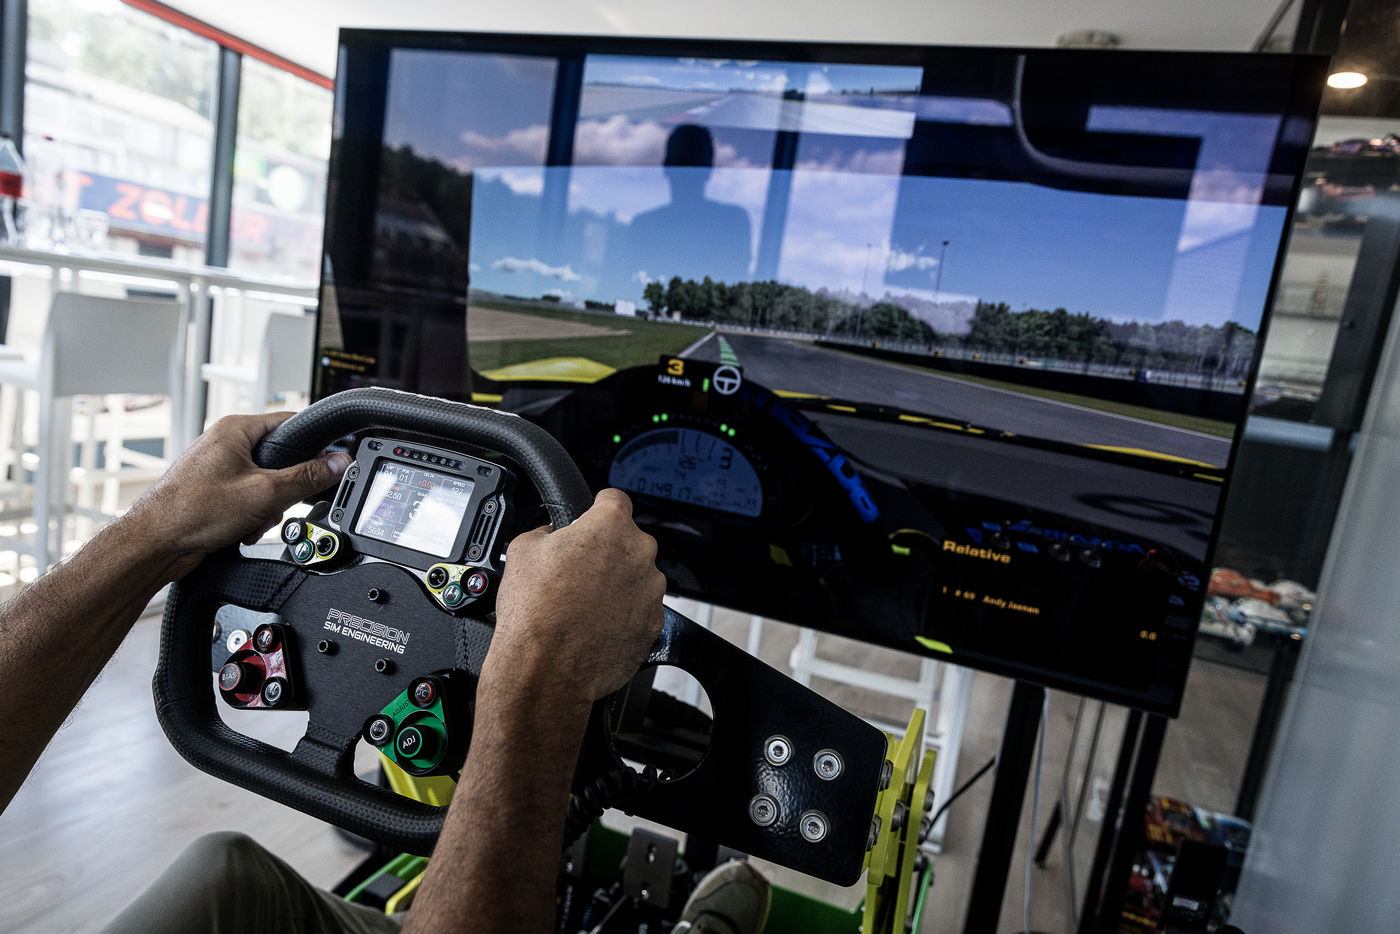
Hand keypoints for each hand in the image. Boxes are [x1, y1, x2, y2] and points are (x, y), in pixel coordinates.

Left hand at [122, 413, 349, 579]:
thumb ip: (307, 477)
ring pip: (266, 483)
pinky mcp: (215, 492)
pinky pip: (250, 498)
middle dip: (283, 489)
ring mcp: (218, 468)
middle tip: (275, 503)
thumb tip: (337, 463)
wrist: (154, 544)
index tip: (328, 464)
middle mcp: (225, 444)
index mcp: (235, 429)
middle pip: (281, 459)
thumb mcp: (264, 493)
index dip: (313, 445)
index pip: (291, 423)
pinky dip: (252, 516)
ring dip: (267, 507)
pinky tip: (241, 529)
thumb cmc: (190, 512)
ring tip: (251, 520)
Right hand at [491, 489, 665, 701]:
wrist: (546, 669)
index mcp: (610, 526)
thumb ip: (546, 532)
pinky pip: (641, 609)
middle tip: (577, 573)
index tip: (591, 518)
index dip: (597, 508)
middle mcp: (639, 553)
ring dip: (617, 584)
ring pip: (636, 576)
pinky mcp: (654, 623)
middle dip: (606, 552)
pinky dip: (624, 614)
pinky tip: (596, 624)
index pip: (614, 499)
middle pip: (627, 541)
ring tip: (584, 604)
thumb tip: (551, 535)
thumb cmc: (534, 612)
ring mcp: (651, 590)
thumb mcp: (522, 550)